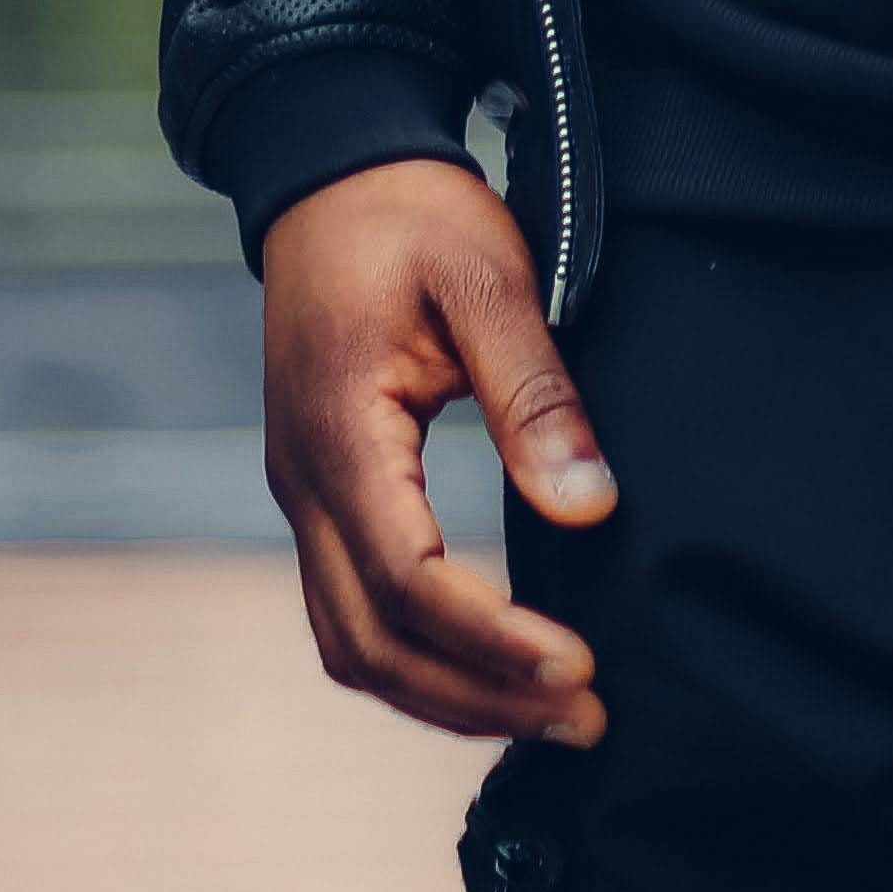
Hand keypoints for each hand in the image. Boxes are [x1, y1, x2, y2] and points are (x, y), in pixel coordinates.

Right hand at [261, 160, 617, 744]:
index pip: (407, 580)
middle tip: (585, 719)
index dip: (490, 640)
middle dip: (475, 698)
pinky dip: (420, 660)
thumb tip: (588, 506)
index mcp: (339, 434)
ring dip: (445, 696)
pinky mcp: (326, 495)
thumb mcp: (487, 278)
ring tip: (551, 716)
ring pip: (353, 644)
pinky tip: (492, 669)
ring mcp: (305, 496)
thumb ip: (534, 394)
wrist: (333, 172)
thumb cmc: (411, 214)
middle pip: (371, 643)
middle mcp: (304, 484)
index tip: (576, 669)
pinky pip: (356, 611)